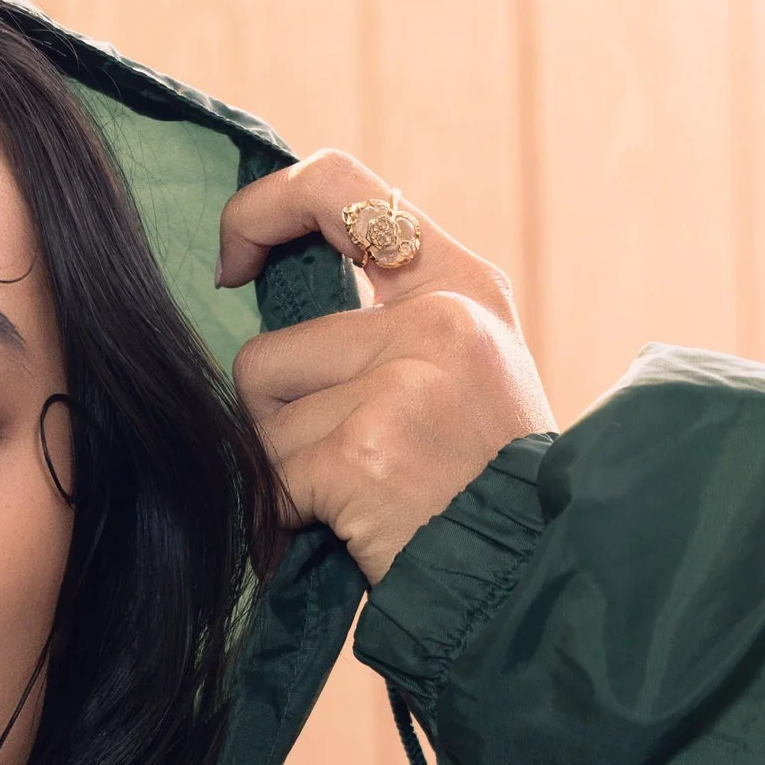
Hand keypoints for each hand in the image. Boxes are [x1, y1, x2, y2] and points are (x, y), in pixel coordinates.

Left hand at [219, 153, 554, 584]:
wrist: (532, 576)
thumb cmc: (484, 484)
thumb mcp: (468, 368)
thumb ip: (391, 319)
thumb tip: (265, 283)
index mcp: (462, 283)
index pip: (338, 188)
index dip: (261, 211)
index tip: (231, 263)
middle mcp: (438, 320)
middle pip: (269, 351)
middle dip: (277, 419)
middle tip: (343, 461)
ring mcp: (402, 384)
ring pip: (260, 418)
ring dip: (287, 470)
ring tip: (363, 494)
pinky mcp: (364, 452)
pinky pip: (269, 478)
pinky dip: (288, 515)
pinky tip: (351, 526)